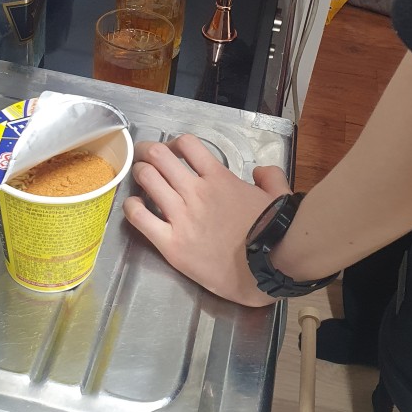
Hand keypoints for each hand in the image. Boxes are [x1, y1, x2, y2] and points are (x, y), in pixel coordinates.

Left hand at [123, 135, 290, 307]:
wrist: (271, 267)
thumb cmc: (276, 233)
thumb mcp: (279, 195)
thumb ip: (269, 177)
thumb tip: (260, 171)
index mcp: (219, 178)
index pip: (187, 144)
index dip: (175, 144)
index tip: (173, 152)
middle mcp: (196, 192)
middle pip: (158, 156)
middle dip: (148, 152)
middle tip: (145, 158)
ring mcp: (182, 217)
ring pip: (147, 179)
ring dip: (139, 174)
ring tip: (139, 178)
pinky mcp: (172, 244)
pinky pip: (140, 218)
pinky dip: (131, 208)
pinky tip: (133, 208)